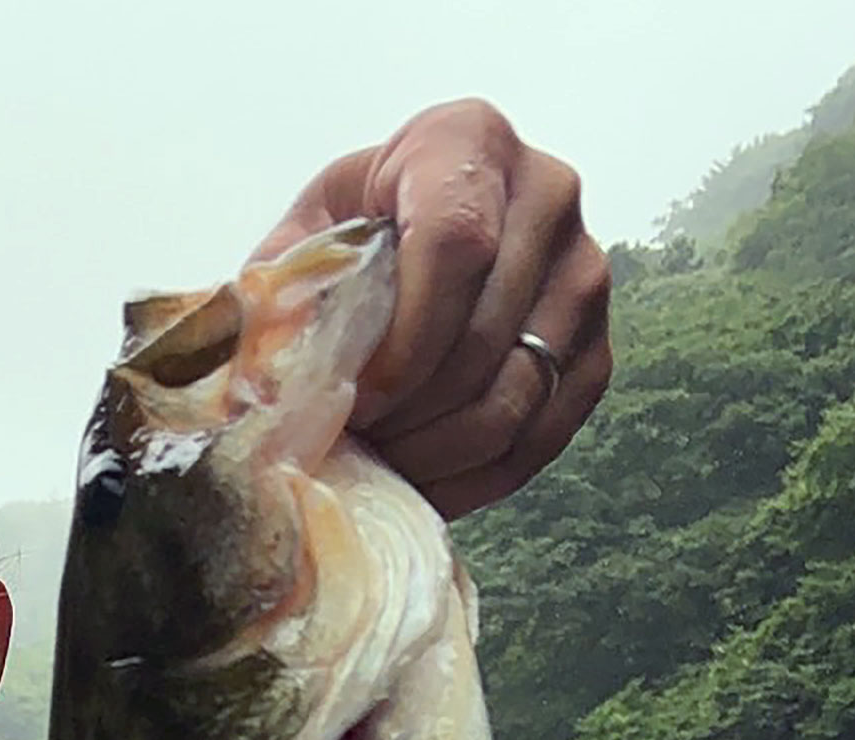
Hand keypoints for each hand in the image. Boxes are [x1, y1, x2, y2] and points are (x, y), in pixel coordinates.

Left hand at [256, 98, 611, 516]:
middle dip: (411, 415)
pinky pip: (542, 437)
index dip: (402, 343)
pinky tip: (423, 483)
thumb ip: (280, 296)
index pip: (455, 246)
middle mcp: (548, 193)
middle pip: (486, 337)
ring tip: (382, 464)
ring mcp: (584, 274)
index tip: (354, 399)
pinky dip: (476, 478)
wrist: (414, 241)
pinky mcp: (595, 349)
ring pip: (518, 397)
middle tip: (356, 447)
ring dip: (439, 454)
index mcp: (468, 141)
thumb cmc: (353, 239)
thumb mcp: (304, 241)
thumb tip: (258, 385)